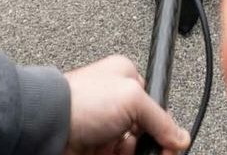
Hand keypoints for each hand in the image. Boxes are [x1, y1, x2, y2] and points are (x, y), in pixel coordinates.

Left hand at [60, 55, 188, 154]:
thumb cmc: (80, 101)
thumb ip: (161, 119)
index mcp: (125, 78)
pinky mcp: (94, 147)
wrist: (46, 126)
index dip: (165, 126)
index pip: (156, 106)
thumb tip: (179, 137)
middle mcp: (114, 102)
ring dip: (135, 153)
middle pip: (146, 131)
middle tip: (154, 152)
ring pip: (132, 148)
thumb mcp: (132, 99)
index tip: (171, 144)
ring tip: (123, 152)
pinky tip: (114, 154)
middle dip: (150, 144)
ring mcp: (104, 127)